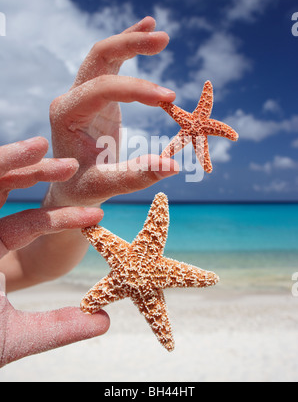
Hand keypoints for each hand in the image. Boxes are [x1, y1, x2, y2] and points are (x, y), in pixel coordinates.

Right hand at [0, 136, 108, 366]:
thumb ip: (59, 327)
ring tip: (40, 145)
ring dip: (10, 161)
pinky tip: (20, 154)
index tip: (98, 214)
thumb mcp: (18, 335)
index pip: (27, 225)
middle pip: (3, 191)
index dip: (63, 218)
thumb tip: (104, 321)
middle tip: (71, 164)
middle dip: (35, 172)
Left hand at [47, 16, 178, 206]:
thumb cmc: (83, 188)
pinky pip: (112, 65)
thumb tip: (173, 165)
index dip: (137, 89)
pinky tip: (146, 28)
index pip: (103, 88)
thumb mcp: (106, 185)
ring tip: (159, 32)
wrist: (70, 186)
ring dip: (131, 40)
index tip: (169, 97)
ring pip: (105, 54)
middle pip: (99, 57)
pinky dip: (128, 47)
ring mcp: (83, 94)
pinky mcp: (97, 95)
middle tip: (164, 39)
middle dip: (131, 45)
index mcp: (66, 115)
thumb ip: (136, 176)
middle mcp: (71, 98)